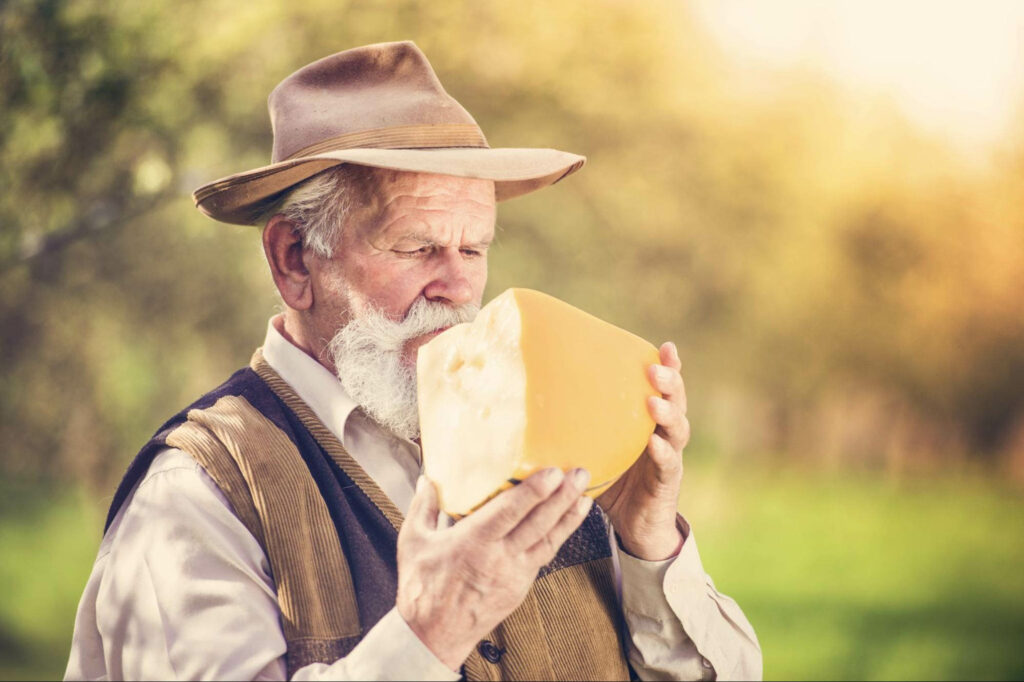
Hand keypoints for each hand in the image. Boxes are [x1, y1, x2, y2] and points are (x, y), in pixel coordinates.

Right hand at [396, 467, 592, 670]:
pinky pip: (543, 556)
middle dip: (562, 497)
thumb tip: (426, 480)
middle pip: (538, 523)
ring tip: (586, 495)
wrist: (432, 635)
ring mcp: (513, 574)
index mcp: (473, 542)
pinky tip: (567, 523)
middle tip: (580, 474)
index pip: (510, 512)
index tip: (553, 473)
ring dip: (568, 517)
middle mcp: (498, 557)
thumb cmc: (422, 590)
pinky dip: (559, 537)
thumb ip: (423, 506)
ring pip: (548, 541)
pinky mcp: (520, 586)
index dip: (535, 491)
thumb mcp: (413, 541)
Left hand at [597, 341, 688, 560]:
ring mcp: (669, 458)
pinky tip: (655, 442)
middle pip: (675, 401)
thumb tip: (530, 415)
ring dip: (667, 413)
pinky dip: (662, 452)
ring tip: (653, 401)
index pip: (663, 389)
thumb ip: (578, 433)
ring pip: (677, 429)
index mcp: (649, 422)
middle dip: (670, 382)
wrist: (636, 527)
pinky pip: (667, 464)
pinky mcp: (666, 482)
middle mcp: (665, 435)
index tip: (665, 346)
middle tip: (656, 368)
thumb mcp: (597, 452)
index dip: (668, 366)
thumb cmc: (614, 484)